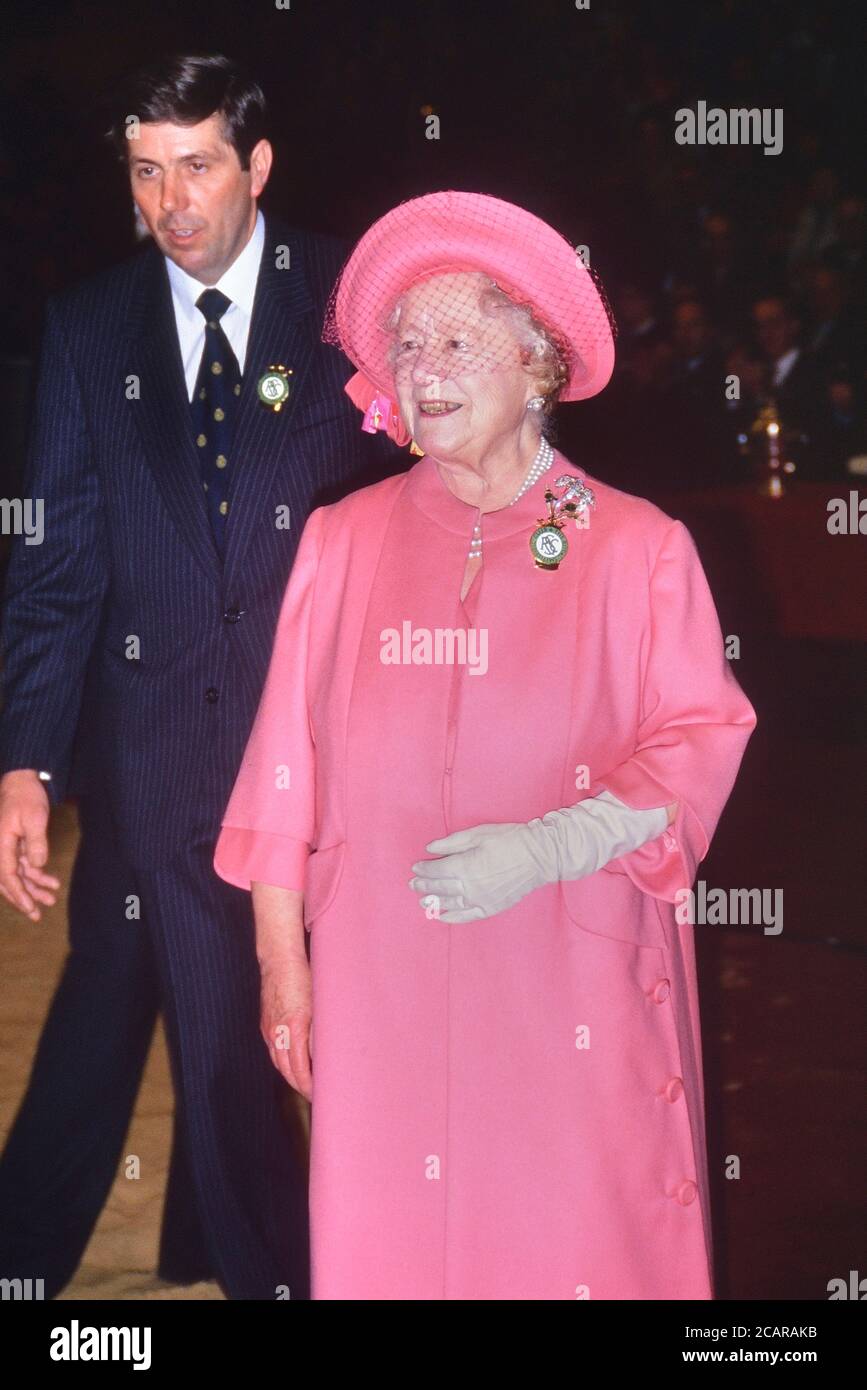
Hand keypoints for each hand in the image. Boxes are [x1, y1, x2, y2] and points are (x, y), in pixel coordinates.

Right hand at [0, 770, 60, 920]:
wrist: (22, 781)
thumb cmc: (26, 797)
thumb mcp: (34, 818)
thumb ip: (35, 843)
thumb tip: (37, 865)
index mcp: (0, 845)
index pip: (7, 876)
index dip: (18, 894)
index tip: (30, 908)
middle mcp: (0, 849)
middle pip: (9, 881)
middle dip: (24, 898)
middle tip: (37, 915)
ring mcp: (7, 848)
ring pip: (18, 875)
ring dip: (33, 888)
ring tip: (51, 899)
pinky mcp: (15, 845)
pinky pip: (23, 865)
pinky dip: (36, 874)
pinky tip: (51, 882)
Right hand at [259, 952, 313, 1100]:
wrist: (278, 960)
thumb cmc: (303, 978)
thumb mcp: (319, 1004)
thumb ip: (320, 1032)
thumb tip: (325, 1056)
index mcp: (293, 1028)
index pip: (299, 1069)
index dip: (309, 1086)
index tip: (319, 1095)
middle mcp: (277, 1032)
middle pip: (287, 1070)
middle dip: (300, 1086)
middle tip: (315, 1096)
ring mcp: (269, 1029)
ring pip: (278, 1062)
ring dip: (291, 1076)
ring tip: (305, 1085)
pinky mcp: (266, 1024)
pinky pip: (273, 1051)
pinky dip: (283, 1062)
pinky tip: (292, 1065)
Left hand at [410, 821, 551, 923]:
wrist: (539, 857)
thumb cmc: (509, 840)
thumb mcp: (478, 834)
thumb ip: (451, 843)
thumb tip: (430, 849)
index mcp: (464, 866)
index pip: (436, 870)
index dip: (424, 869)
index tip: (416, 867)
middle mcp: (469, 886)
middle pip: (439, 887)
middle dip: (424, 885)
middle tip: (413, 884)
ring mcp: (479, 900)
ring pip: (450, 903)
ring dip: (433, 902)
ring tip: (422, 901)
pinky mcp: (490, 908)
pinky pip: (466, 916)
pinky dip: (452, 918)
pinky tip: (442, 916)